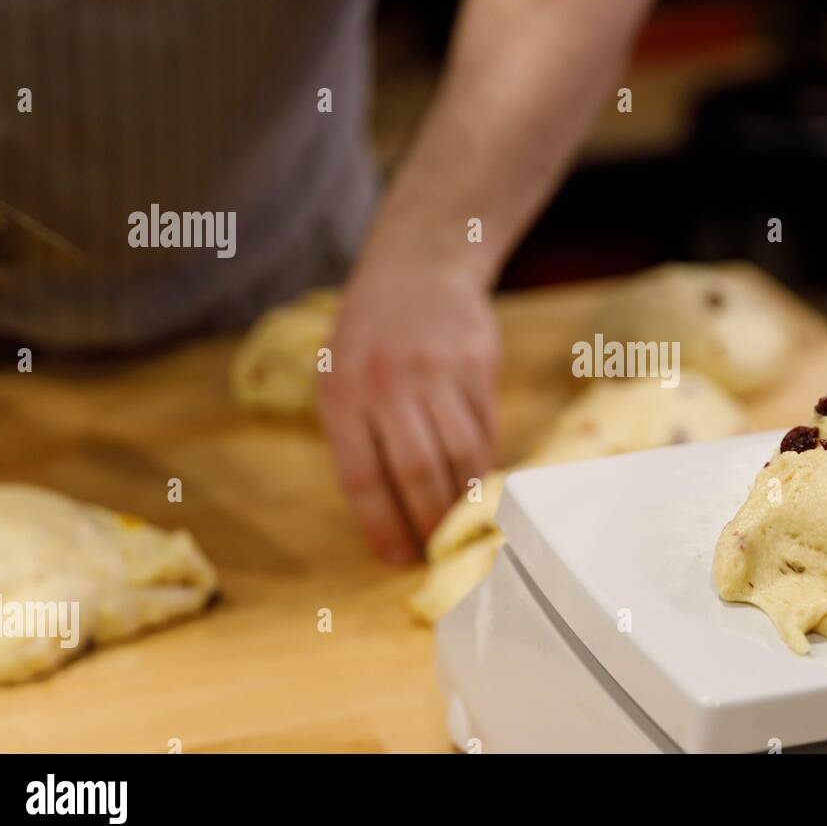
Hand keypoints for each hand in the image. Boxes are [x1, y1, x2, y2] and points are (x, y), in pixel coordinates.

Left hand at [319, 257, 499, 563]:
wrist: (419, 267)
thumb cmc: (370, 335)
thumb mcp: (341, 376)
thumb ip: (359, 435)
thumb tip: (389, 512)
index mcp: (343, 393)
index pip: (363, 476)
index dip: (382, 525)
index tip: (398, 559)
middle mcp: (389, 383)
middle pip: (417, 472)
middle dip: (430, 521)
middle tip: (437, 552)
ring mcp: (437, 372)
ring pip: (460, 455)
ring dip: (464, 499)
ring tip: (462, 524)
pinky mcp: (477, 365)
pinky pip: (486, 430)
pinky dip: (485, 464)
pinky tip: (481, 483)